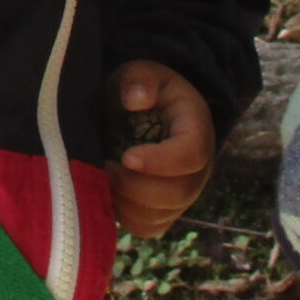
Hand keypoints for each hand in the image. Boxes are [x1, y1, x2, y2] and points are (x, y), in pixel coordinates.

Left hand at [106, 61, 215, 237]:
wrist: (141, 114)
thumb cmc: (141, 91)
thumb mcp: (140, 73)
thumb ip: (139, 80)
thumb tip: (136, 100)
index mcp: (196, 129)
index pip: (192, 154)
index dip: (161, 161)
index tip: (128, 157)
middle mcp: (197, 168)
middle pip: (178, 193)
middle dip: (135, 186)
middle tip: (105, 167)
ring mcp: (183, 194)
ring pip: (160, 215)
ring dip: (125, 202)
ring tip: (102, 177)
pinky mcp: (164, 212)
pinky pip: (147, 227)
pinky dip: (124, 216)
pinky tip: (107, 192)